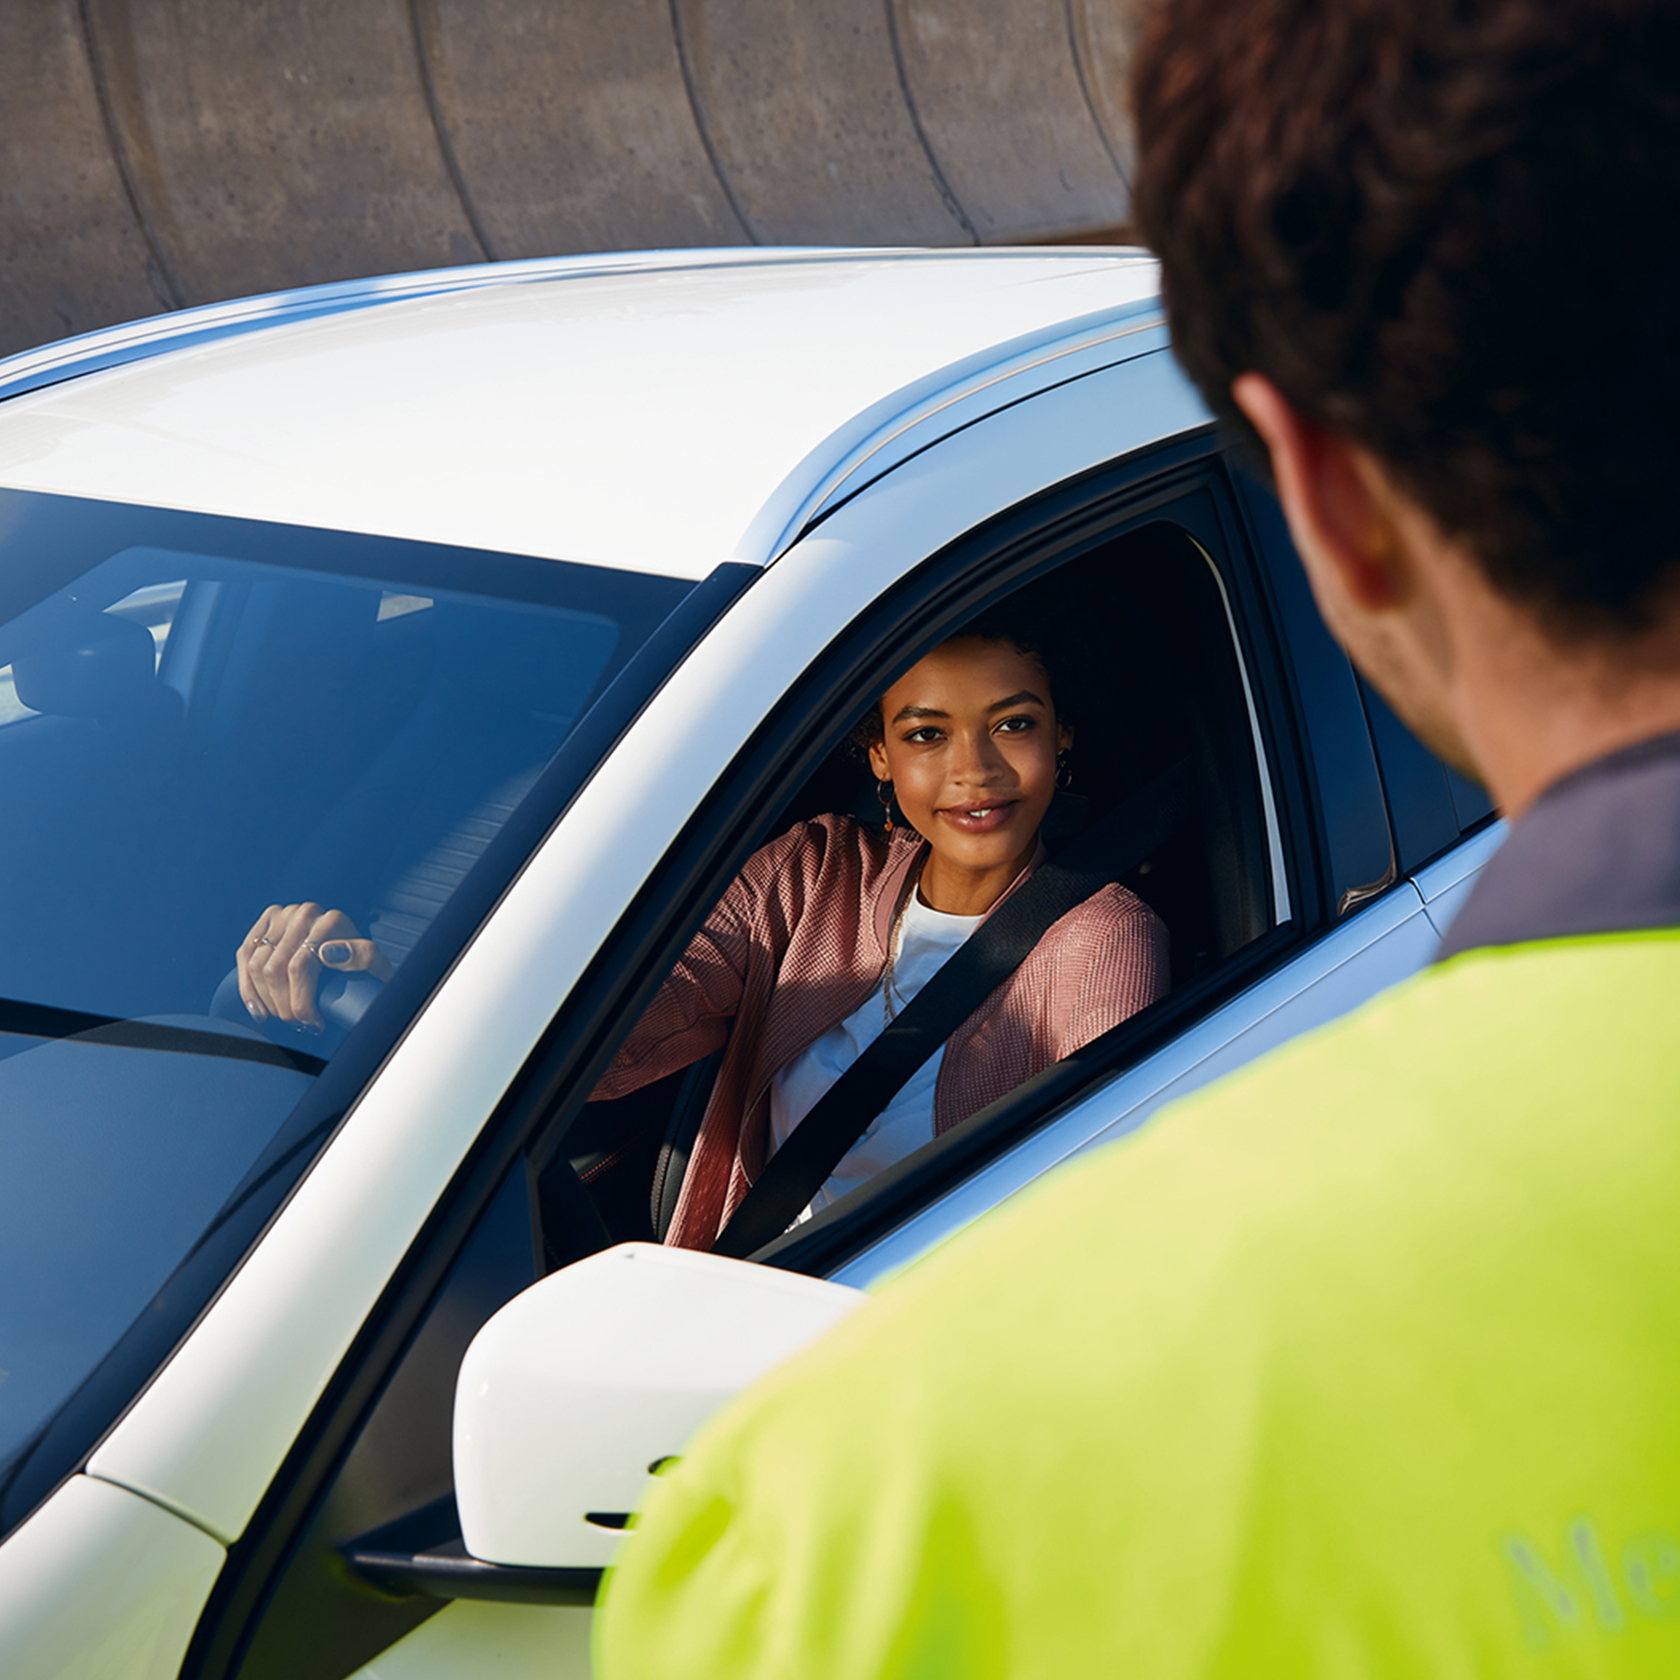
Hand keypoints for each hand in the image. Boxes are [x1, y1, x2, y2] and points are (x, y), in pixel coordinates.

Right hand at [237, 902, 394, 1027]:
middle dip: (283, 1006)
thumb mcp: (376, 965)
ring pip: (257, 966)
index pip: (299, 968)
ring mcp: (283, 915)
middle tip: (297, 1024)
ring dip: (265, 1000)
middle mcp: (305, 913)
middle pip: (275, 970)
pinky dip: (247, 986)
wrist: (355, 953)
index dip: (301, 1003)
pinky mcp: (266, 922)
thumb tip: (327, 952)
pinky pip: (244, 955)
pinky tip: (259, 1009)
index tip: (312, 1024)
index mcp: (332, 921)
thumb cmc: (366, 967)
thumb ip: (363, 955)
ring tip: (283, 1017)